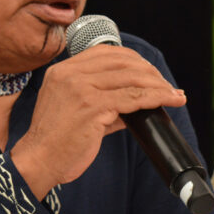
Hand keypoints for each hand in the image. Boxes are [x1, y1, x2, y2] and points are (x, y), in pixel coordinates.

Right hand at [10, 44, 185, 198]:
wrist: (39, 160)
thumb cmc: (55, 140)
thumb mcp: (71, 109)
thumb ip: (100, 100)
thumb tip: (133, 102)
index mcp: (62, 71)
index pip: (105, 52)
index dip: (132, 59)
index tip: (148, 71)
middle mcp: (70, 74)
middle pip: (121, 61)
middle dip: (149, 71)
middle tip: (165, 84)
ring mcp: (81, 88)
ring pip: (131, 77)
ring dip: (158, 84)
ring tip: (174, 93)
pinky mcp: (92, 106)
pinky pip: (133, 97)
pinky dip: (156, 97)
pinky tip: (171, 100)